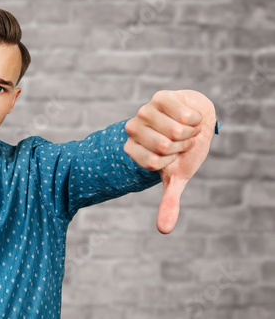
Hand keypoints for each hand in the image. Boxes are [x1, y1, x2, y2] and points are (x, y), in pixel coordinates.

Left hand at [124, 90, 215, 233]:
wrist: (196, 120)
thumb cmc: (184, 150)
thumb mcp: (177, 176)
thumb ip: (169, 201)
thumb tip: (164, 230)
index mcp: (131, 149)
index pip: (152, 162)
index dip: (171, 161)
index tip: (172, 157)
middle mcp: (132, 129)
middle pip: (163, 146)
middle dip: (182, 146)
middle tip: (181, 142)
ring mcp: (144, 111)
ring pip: (175, 131)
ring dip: (190, 133)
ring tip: (186, 129)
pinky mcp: (159, 97)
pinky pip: (185, 115)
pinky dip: (196, 119)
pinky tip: (189, 117)